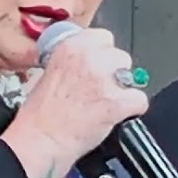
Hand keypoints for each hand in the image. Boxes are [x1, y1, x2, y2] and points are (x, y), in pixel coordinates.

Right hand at [0, 25, 148, 177]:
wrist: (41, 141)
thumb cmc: (38, 116)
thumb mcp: (47, 75)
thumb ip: (71, 63)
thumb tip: (89, 63)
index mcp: (70, 48)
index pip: (102, 37)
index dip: (101, 53)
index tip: (97, 64)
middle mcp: (90, 59)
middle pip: (120, 56)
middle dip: (113, 72)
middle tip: (98, 89)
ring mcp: (106, 80)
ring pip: (132, 76)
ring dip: (123, 88)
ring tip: (105, 103)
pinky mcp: (119, 102)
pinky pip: (139, 100)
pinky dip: (131, 109)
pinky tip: (116, 115)